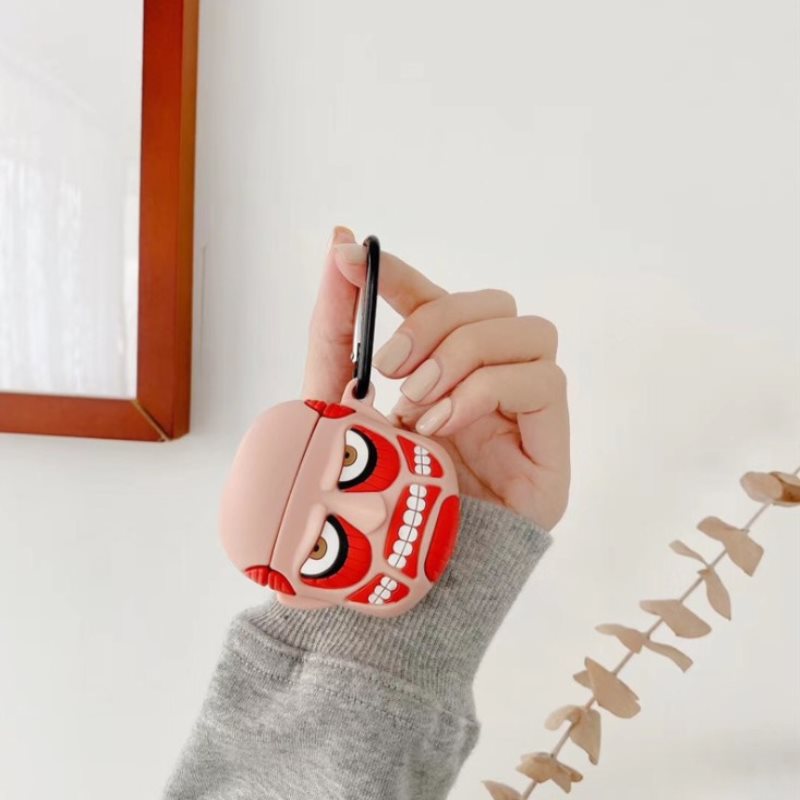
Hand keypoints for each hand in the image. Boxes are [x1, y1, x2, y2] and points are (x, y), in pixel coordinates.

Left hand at [303, 227, 569, 530]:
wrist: (391, 573)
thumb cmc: (367, 494)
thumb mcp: (339, 403)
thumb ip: (337, 331)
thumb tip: (338, 251)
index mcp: (442, 376)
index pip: (440, 302)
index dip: (405, 274)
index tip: (354, 256)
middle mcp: (490, 386)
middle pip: (494, 304)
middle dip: (435, 322)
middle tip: (389, 369)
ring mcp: (525, 414)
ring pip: (528, 331)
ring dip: (461, 357)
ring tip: (418, 407)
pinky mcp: (552, 446)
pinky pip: (543, 380)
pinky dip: (484, 390)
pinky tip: (443, 425)